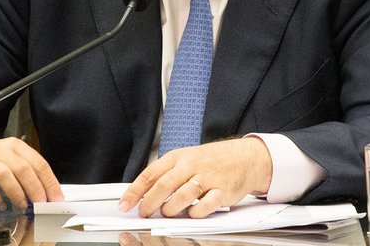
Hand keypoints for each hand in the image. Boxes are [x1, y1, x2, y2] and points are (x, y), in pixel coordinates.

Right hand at [0, 136, 62, 210]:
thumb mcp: (11, 162)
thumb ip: (27, 175)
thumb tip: (46, 194)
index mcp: (15, 146)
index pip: (38, 163)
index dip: (49, 182)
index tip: (56, 197)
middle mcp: (1, 150)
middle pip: (24, 168)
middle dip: (36, 188)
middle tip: (41, 203)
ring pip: (6, 174)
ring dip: (18, 193)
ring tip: (23, 206)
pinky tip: (2, 206)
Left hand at [119, 137, 272, 218]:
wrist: (244, 157)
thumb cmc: (211, 160)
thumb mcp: (186, 159)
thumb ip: (167, 174)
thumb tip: (143, 194)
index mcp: (178, 157)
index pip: (150, 174)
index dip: (134, 191)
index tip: (125, 205)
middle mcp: (191, 165)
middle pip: (163, 185)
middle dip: (149, 203)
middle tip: (144, 213)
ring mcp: (207, 178)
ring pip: (182, 196)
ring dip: (170, 209)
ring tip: (167, 213)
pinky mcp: (222, 191)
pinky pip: (204, 207)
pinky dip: (194, 214)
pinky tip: (191, 213)